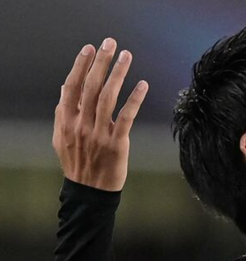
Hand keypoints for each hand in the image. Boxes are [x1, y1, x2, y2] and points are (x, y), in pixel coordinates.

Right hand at [53, 38, 148, 191]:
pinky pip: (127, 117)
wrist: (90, 191)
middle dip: (101, 62)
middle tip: (110, 42)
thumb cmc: (78, 162)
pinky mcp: (117, 143)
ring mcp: (98, 133)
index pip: (72, 86)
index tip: (89, 48)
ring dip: (118, 74)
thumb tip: (64, 89)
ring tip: (126, 56)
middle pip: (91, 86)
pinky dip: (135, 99)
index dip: (81, 65)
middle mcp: (81, 124)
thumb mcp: (61, 137)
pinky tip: (142, 84)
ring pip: (108, 97)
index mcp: (66, 120)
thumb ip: (62, 113)